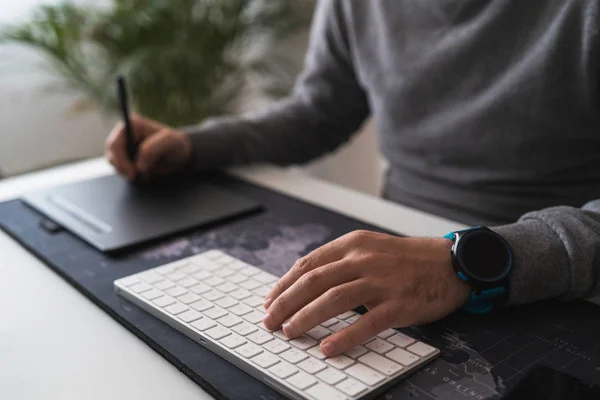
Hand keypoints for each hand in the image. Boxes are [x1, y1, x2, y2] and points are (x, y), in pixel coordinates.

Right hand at [105, 114, 191, 180]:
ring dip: (127, 173)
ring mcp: (124, 147)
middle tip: (137, 177)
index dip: (119, 160)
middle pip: (111, 155)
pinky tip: (144, 175)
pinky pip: (121, 170)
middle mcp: (124, 134)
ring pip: (115, 164)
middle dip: (123, 169)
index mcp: (132, 124)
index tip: (132, 173)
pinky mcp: (127, 159)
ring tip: (145, 174)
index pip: (115, 143)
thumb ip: (152, 150)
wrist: (181, 155)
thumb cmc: (176, 144)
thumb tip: (138, 166)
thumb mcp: (169, 142)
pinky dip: (130, 175)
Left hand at [262, 230, 469, 356]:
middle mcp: (363, 259)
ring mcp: (381, 281)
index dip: (284, 284)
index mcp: (353, 245)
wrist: (450, 262)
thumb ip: (341, 261)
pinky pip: (367, 322)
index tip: (269, 301)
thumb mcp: (370, 248)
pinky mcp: (399, 303)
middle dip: (285, 303)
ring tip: (289, 332)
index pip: (308, 264)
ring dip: (306, 317)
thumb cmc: (407, 258)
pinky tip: (328, 347)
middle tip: (269, 321)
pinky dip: (345, 336)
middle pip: (314, 281)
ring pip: (333, 299)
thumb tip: (307, 282)